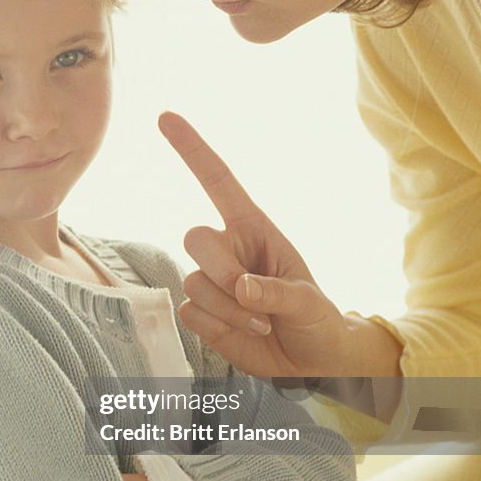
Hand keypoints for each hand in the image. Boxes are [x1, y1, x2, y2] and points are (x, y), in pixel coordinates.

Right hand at [159, 112, 401, 378]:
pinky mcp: (200, 312)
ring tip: (261, 322)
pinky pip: (190, 313)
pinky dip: (219, 329)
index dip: (192, 149)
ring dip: (228, 310)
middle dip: (223, 272)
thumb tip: (242, 288)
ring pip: (193, 283)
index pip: (218, 181)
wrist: (310, 362)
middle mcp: (227, 249)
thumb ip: (278, 293)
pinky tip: (244, 332)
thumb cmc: (316, 321)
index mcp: (255, 229)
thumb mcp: (311, 304)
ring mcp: (210, 281)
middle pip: (195, 237)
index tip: (165, 118)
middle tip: (254, 299)